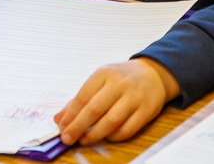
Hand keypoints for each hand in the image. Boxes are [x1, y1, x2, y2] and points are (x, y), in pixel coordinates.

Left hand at [53, 57, 179, 145]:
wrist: (154, 74)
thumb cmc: (122, 78)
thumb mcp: (100, 80)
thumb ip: (80, 98)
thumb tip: (59, 118)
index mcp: (105, 73)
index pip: (83, 96)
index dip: (70, 115)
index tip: (61, 127)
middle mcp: (120, 84)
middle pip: (94, 109)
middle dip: (78, 127)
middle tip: (67, 138)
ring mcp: (134, 98)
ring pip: (111, 122)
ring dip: (94, 135)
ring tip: (84, 140)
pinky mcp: (147, 111)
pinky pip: (127, 130)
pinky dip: (114, 137)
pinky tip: (106, 137)